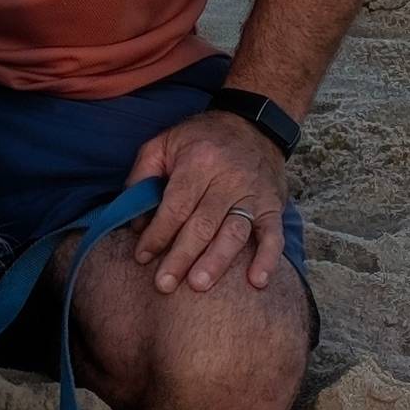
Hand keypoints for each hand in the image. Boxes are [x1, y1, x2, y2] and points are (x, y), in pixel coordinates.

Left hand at [130, 110, 289, 292]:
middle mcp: (228, 179)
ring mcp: (253, 194)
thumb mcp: (164, 143)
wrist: (254, 125)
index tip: (142, 257)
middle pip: (203, 224)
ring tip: (198, 285)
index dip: (158, 234)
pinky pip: (274, 235)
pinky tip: (257, 282)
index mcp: (198, 162)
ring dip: (217, 262)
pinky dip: (268, 259)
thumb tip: (135, 220)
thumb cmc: (201, 139)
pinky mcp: (273, 206)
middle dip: (181, 257)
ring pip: (234, 233)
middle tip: (164, 285)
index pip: (176, 206)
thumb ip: (142, 176)